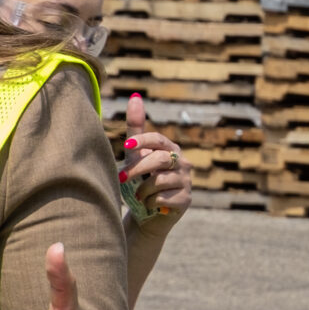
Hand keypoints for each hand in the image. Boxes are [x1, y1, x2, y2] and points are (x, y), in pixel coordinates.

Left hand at [118, 94, 193, 221]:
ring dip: (142, 190)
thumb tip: (134, 96)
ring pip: (159, 181)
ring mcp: (186, 181)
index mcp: (171, 149)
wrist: (146, 214)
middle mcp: (182, 163)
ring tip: (138, 195)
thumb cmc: (141, 181)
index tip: (127, 146)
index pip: (158, 139)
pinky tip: (149, 205)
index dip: (143, 140)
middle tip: (121, 178)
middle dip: (137, 169)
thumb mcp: (135, 155)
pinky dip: (149, 202)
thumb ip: (135, 128)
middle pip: (159, 160)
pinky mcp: (186, 199)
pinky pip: (163, 197)